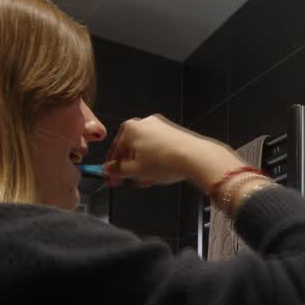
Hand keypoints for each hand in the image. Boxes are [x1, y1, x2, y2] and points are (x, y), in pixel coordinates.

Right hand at [104, 114, 245, 191]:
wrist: (195, 156)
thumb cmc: (163, 161)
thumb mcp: (135, 171)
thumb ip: (118, 170)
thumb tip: (109, 170)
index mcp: (129, 129)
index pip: (115, 151)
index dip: (112, 169)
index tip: (113, 181)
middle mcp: (143, 123)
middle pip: (130, 149)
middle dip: (130, 168)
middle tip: (132, 181)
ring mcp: (160, 126)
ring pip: (145, 149)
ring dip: (144, 166)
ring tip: (148, 181)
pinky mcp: (173, 132)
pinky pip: (158, 147)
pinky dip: (156, 160)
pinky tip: (160, 173)